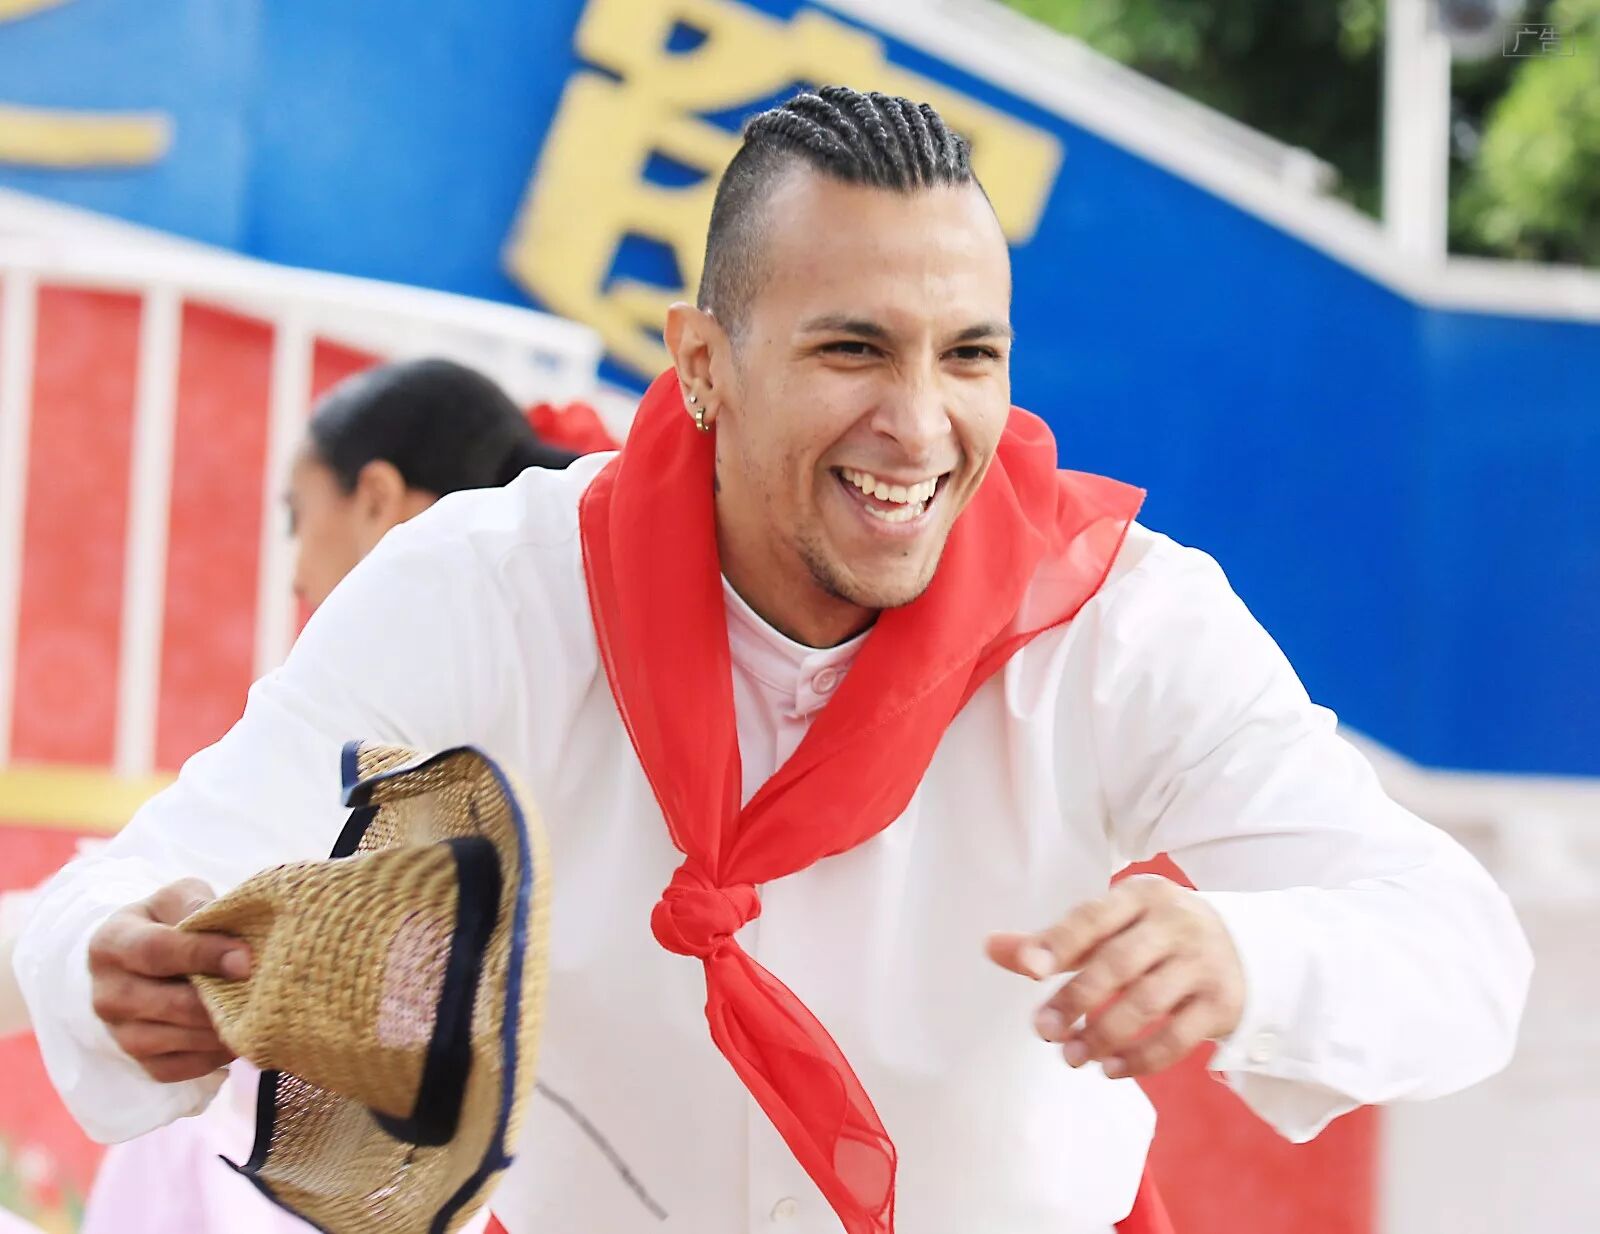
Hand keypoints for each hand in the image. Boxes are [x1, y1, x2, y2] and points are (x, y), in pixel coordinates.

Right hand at [87, 879, 251, 1082]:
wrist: (143, 957)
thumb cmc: (168, 920)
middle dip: (219, 999)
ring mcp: (120, 1032)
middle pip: (168, 1003)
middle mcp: (108, 993)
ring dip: (220, 1030)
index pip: (155, 951)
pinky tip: (238, 1037)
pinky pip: (178, 1068)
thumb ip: (199, 905)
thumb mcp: (178, 897)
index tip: (246, 959)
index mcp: (112, 943)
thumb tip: (234, 940)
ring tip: (258, 1015)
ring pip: (174, 1040)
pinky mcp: (140, 1061)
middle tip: (262, 993)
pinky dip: (211, 1057)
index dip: (203, 955)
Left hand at [987, 874, 1243, 1078]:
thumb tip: (990, 947)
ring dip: (1104, 1034)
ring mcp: (1202, 962)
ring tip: (1072, 1056)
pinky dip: (1142, 1058)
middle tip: (1043, 1030)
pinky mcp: (1222, 1002)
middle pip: (1118, 964)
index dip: (1059, 941)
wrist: (1247, 947)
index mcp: (1140, 896)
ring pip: (1147, 1003)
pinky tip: (1110, 1070)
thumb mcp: (1113, 927)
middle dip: (1076, 1000)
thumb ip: (1054, 941)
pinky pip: (1178, 1037)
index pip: (1093, 917)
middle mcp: (1174, 923)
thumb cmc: (1157, 936)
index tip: (1028, 969)